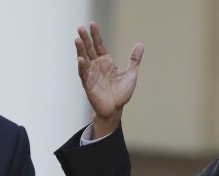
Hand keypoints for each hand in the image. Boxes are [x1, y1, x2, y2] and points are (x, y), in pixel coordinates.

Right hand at [75, 21, 144, 137]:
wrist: (115, 109)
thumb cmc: (121, 93)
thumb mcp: (131, 74)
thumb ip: (134, 60)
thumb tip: (140, 44)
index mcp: (106, 62)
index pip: (99, 45)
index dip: (96, 35)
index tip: (92, 24)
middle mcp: (96, 66)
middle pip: (89, 49)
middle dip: (85, 39)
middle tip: (80, 28)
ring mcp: (91, 75)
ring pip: (84, 59)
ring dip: (80, 50)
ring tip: (77, 40)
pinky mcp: (88, 85)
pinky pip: (84, 74)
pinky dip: (82, 67)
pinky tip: (81, 59)